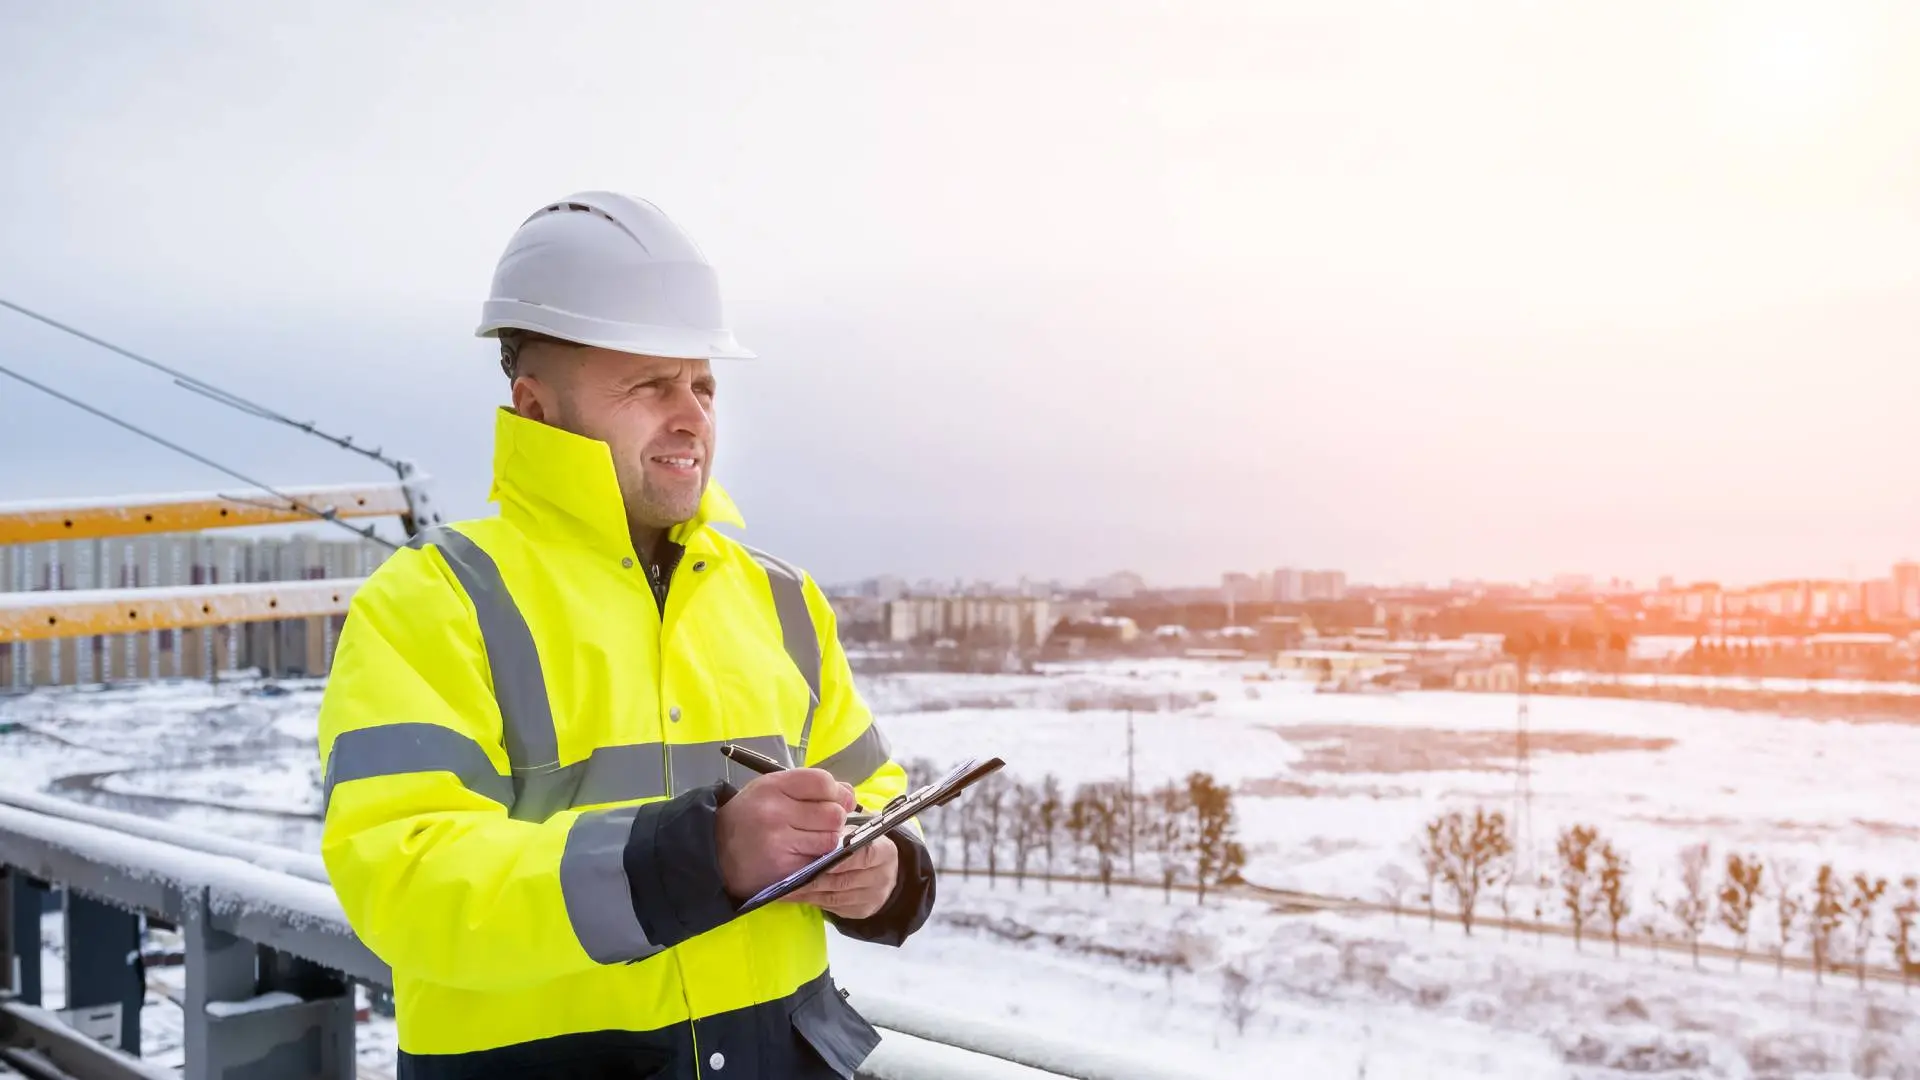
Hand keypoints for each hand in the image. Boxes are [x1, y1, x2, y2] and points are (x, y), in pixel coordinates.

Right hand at [716, 768, 855, 901]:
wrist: (714, 853)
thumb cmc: (748, 816)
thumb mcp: (770, 789)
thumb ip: (808, 786)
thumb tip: (850, 793)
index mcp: (772, 786)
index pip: (823, 782)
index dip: (837, 792)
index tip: (837, 800)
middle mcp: (775, 813)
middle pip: (833, 813)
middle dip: (835, 819)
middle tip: (821, 824)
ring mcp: (779, 843)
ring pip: (830, 840)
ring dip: (828, 841)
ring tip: (810, 840)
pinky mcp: (784, 869)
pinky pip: (819, 861)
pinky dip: (817, 859)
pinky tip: (802, 855)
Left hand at [781, 834, 899, 920]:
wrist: (883, 871)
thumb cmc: (864, 846)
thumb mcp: (858, 833)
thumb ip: (840, 835)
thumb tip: (814, 840)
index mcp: (884, 852)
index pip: (863, 856)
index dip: (839, 859)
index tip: (818, 860)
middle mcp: (882, 877)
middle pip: (844, 881)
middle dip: (815, 879)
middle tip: (790, 877)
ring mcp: (873, 897)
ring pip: (835, 897)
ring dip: (808, 893)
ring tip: (786, 889)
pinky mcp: (861, 911)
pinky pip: (833, 908)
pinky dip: (812, 902)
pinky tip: (796, 896)